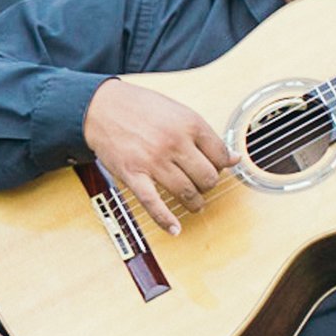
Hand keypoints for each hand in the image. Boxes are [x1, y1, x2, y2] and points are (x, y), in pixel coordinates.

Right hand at [83, 79, 229, 237]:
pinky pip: (153, 203)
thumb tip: (234, 157)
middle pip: (207, 177)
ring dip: (194, 203)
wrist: (101, 107)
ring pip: (186, 192)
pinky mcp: (133, 175)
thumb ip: (205, 135)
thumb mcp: (178, 112)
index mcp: (189, 123)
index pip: (220, 155)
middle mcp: (174, 142)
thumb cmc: (140, 107)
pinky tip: (174, 228)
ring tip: (194, 204)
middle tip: (202, 185)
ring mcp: (153, 160)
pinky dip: (165, 219)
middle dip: (208, 185)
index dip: (221, 165)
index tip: (215, 168)